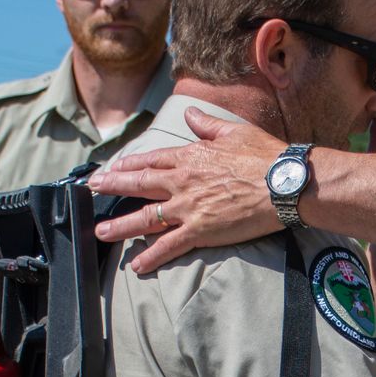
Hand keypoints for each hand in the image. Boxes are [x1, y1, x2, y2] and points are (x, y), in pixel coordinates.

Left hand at [89, 108, 283, 273]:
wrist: (284, 184)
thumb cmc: (264, 156)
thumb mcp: (234, 131)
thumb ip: (207, 124)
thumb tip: (190, 112)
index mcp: (190, 157)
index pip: (150, 160)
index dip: (128, 164)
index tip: (112, 167)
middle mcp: (182, 182)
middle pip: (138, 185)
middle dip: (111, 187)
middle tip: (92, 191)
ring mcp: (188, 208)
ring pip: (145, 218)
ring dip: (120, 226)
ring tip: (101, 232)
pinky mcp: (200, 231)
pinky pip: (169, 246)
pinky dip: (151, 256)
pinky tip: (137, 264)